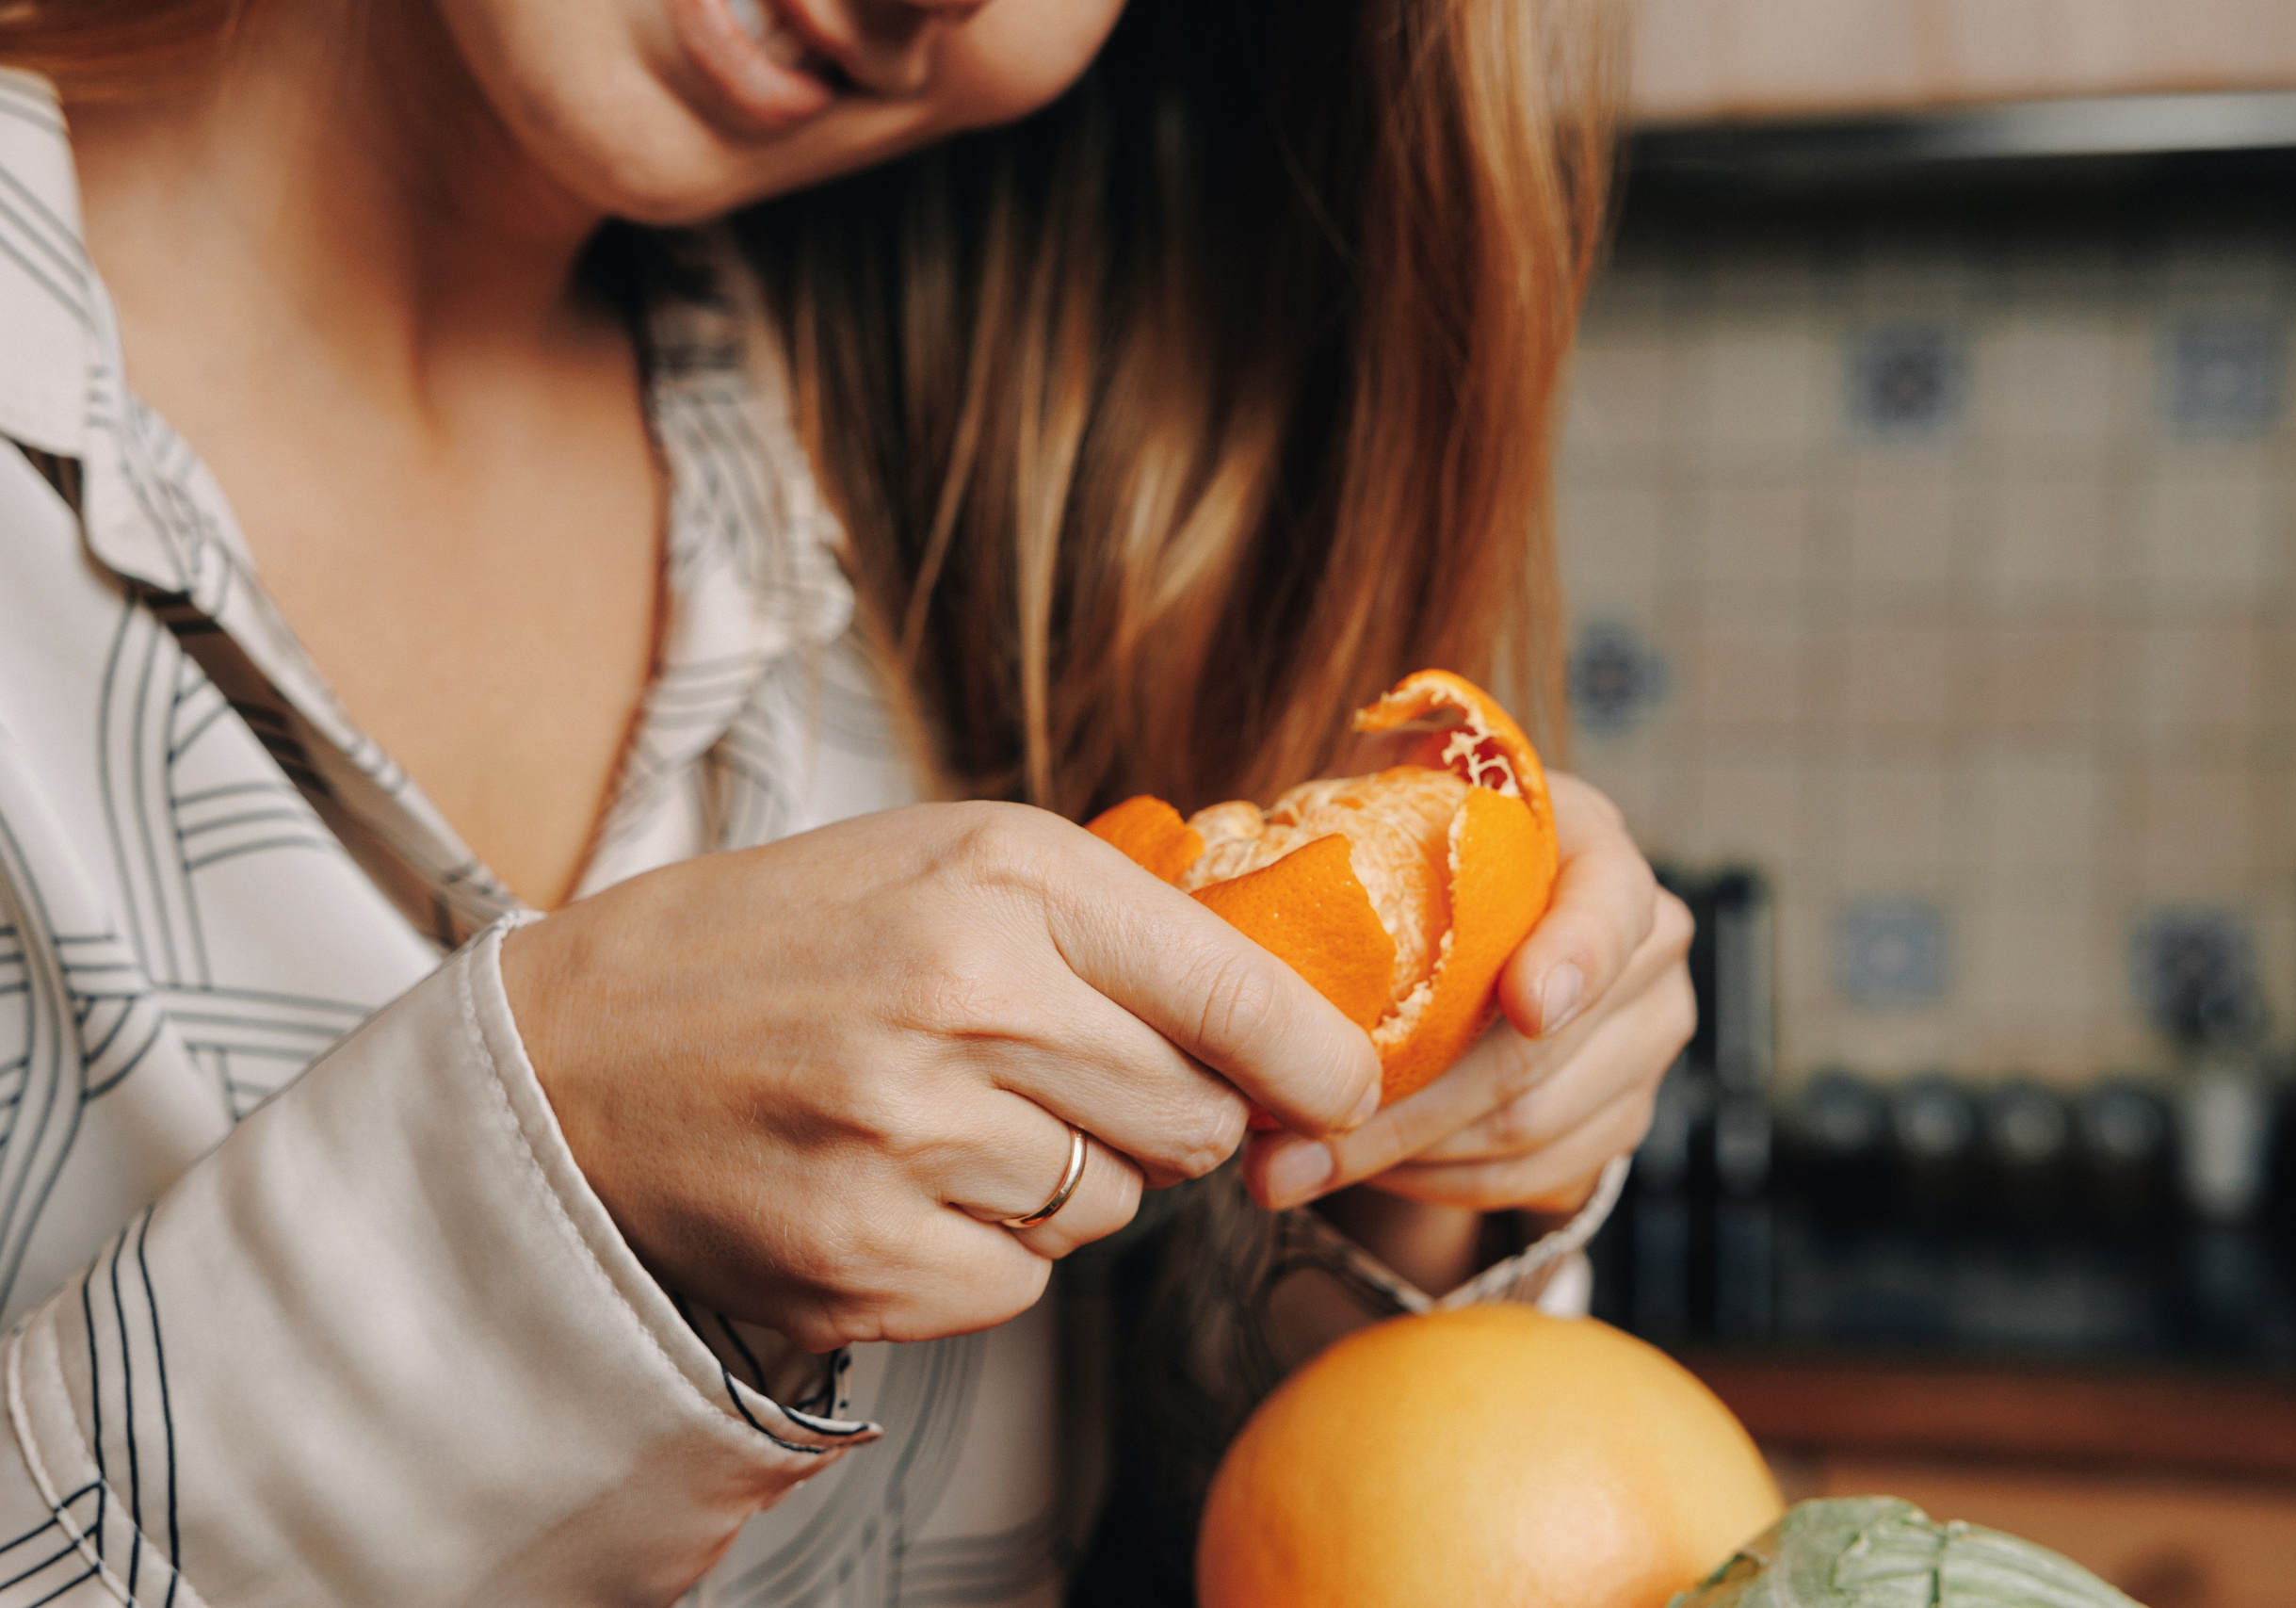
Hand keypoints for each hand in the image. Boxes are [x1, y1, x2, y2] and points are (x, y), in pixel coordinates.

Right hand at [501, 802, 1378, 1351]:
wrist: (571, 1051)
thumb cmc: (773, 945)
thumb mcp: (945, 860)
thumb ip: (1111, 922)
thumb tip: (1276, 1023)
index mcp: (1003, 874)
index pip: (1240, 989)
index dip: (1320, 1059)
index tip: (1342, 1090)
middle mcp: (969, 997)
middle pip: (1195, 1116)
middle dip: (1163, 1113)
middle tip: (1059, 1078)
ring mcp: (913, 1137)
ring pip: (1116, 1205)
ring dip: (1068, 1179)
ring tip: (947, 1118)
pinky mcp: (868, 1258)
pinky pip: (1023, 1284)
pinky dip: (989, 1252)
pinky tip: (901, 1185)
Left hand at [1242, 773, 1691, 1230]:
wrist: (1472, 916)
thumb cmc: (1415, 857)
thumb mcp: (1388, 821)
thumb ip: (1344, 848)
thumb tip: (1231, 903)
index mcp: (1593, 849)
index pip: (1612, 904)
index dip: (1575, 957)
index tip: (1526, 1006)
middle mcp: (1650, 946)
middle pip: (1542, 1050)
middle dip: (1407, 1106)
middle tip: (1290, 1141)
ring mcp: (1645, 1039)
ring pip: (1531, 1129)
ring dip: (1402, 1157)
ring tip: (1294, 1163)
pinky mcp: (1622, 1118)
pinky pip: (1532, 1177)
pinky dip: (1437, 1182)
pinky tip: (1362, 1170)